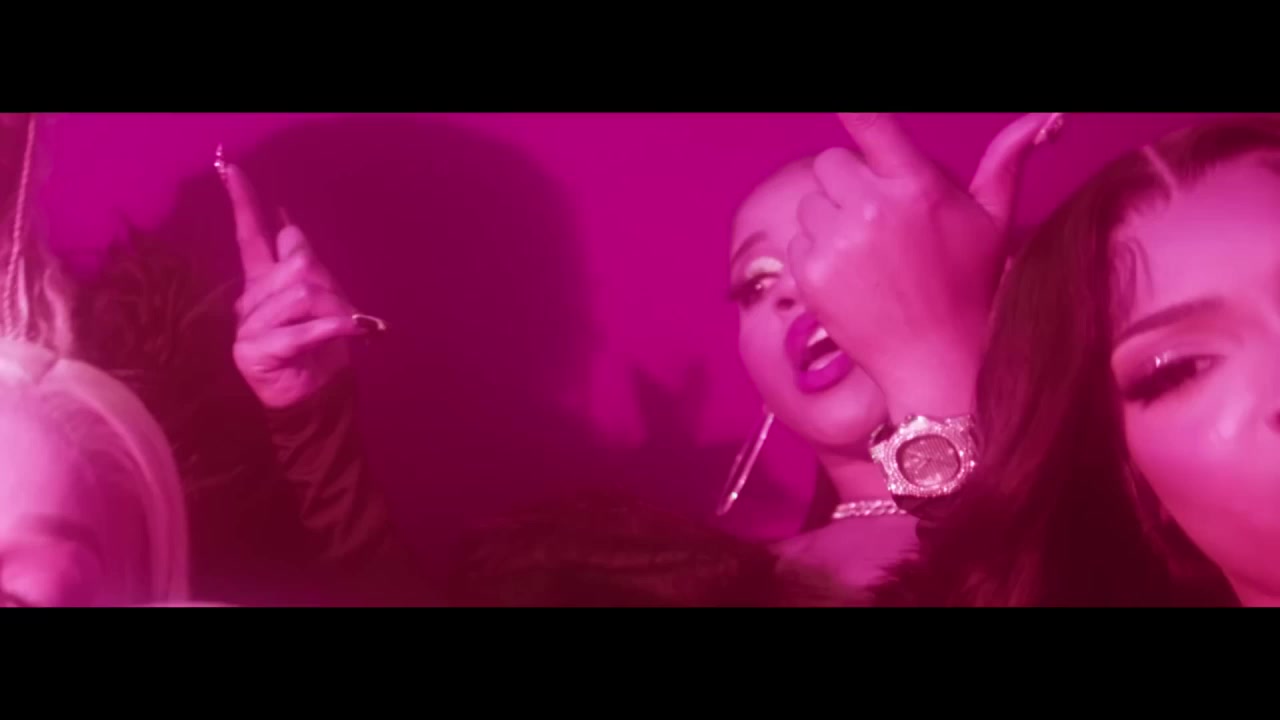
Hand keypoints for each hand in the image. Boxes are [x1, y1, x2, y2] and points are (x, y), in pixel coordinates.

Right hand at [223, 161, 371, 408]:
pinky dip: (334, 328)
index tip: (232, 170)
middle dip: (330, 286)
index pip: (251, 236)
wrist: (316, 397)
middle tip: (342, 312)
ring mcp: (247, 325)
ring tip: (341, 331)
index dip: (244, 203)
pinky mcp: (253, 350)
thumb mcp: (324, 301)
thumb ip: (307, 268)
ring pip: (300, 293)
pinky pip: (304, 328)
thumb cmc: (321, 349)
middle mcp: (250, 299)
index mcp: (264, 282)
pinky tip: (352, 330)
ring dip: (334, 311)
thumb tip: (290, 230)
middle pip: (296, 264)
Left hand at [789, 113, 1062, 419]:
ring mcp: (837, 242)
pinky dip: (817, 255)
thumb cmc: (970, 284)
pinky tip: (852, 278)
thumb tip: (1048, 117)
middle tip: (879, 220)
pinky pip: (797, 240)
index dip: (854, 109)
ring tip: (869, 255)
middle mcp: (872, 209)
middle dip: (848, 182)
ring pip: (811, 201)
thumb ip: (1007, 160)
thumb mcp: (994, 220)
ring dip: (831, 219)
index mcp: (915, 186)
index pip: (870, 123)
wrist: (936, 360)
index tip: (844, 100)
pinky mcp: (810, 274)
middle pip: (830, 161)